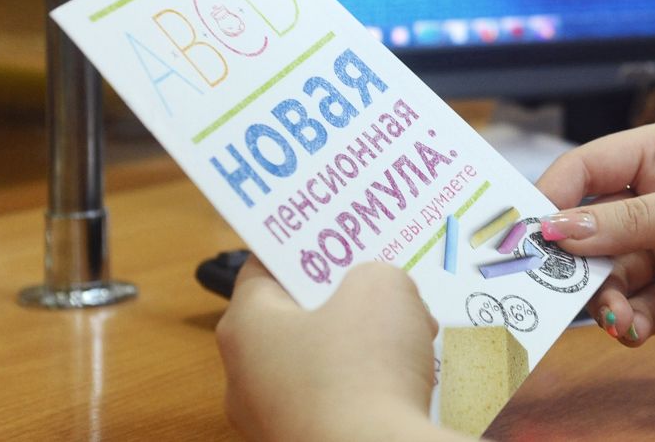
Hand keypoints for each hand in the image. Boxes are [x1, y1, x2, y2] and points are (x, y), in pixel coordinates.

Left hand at [216, 258, 452, 440]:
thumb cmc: (363, 369)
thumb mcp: (381, 287)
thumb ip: (375, 273)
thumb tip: (378, 292)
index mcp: (245, 326)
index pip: (264, 268)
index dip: (305, 247)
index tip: (338, 235)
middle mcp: (244, 376)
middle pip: (296, 318)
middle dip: (344, 298)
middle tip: (383, 282)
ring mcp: (273, 419)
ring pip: (320, 363)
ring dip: (362, 345)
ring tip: (410, 332)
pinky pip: (337, 402)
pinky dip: (368, 387)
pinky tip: (408, 378)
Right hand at [535, 119, 654, 345]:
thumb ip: (640, 222)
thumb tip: (562, 229)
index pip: (586, 170)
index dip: (550, 199)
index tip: (525, 235)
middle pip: (587, 229)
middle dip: (569, 260)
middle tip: (547, 290)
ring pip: (608, 276)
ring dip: (602, 299)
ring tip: (616, 317)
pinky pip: (636, 310)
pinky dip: (628, 322)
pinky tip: (635, 330)